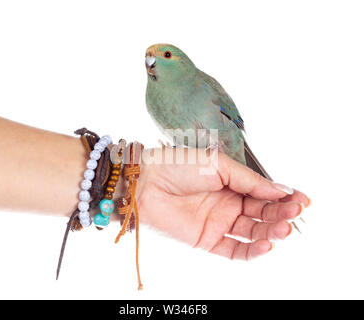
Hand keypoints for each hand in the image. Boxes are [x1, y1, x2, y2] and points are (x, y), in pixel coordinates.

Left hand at [137, 147, 309, 259]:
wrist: (146, 182)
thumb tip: (280, 190)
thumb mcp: (219, 165)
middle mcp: (229, 203)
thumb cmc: (177, 165)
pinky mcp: (208, 240)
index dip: (284, 197)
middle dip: (281, 213)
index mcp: (233, 183)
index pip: (265, 193)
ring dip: (271, 231)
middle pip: (263, 213)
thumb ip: (249, 180)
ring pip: (253, 232)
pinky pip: (235, 250)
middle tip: (294, 212)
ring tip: (284, 228)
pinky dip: (252, 250)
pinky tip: (266, 244)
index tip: (303, 199)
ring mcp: (219, 223)